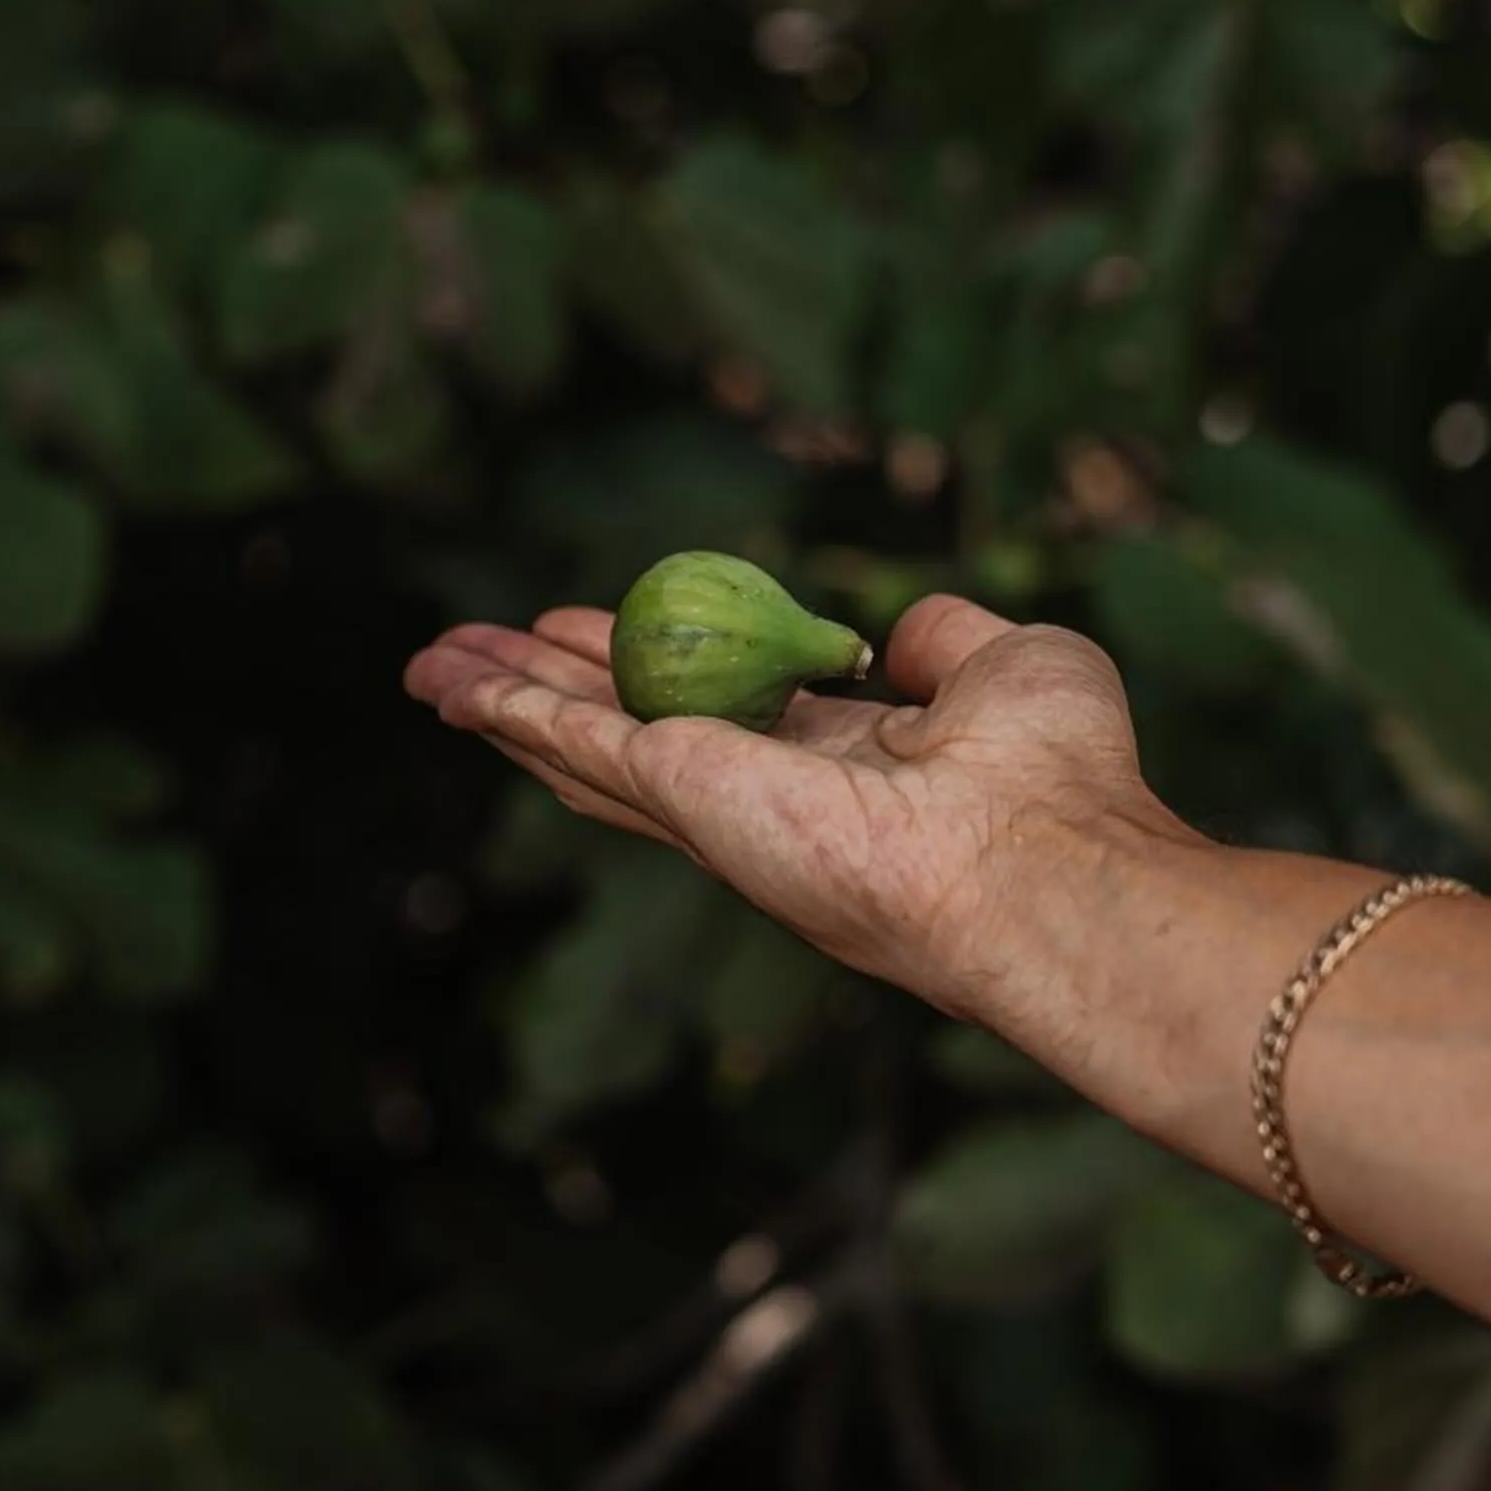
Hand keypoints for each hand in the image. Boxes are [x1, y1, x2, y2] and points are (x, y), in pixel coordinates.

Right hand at [403, 592, 1194, 1027]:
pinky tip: (453, 686)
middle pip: (629, 737)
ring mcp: (719, 806)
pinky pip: (577, 744)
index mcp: (839, 770)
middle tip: (479, 653)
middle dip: (551, 693)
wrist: (1046, 860)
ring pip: (582, 747)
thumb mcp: (1010, 664)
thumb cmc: (1060, 780)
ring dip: (502, 703)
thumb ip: (943, 640)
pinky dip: (507, 711)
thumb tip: (892, 634)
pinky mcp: (687, 796)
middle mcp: (766, 799)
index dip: (661, 671)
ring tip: (430, 668)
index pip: (725, 717)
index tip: (606, 630)